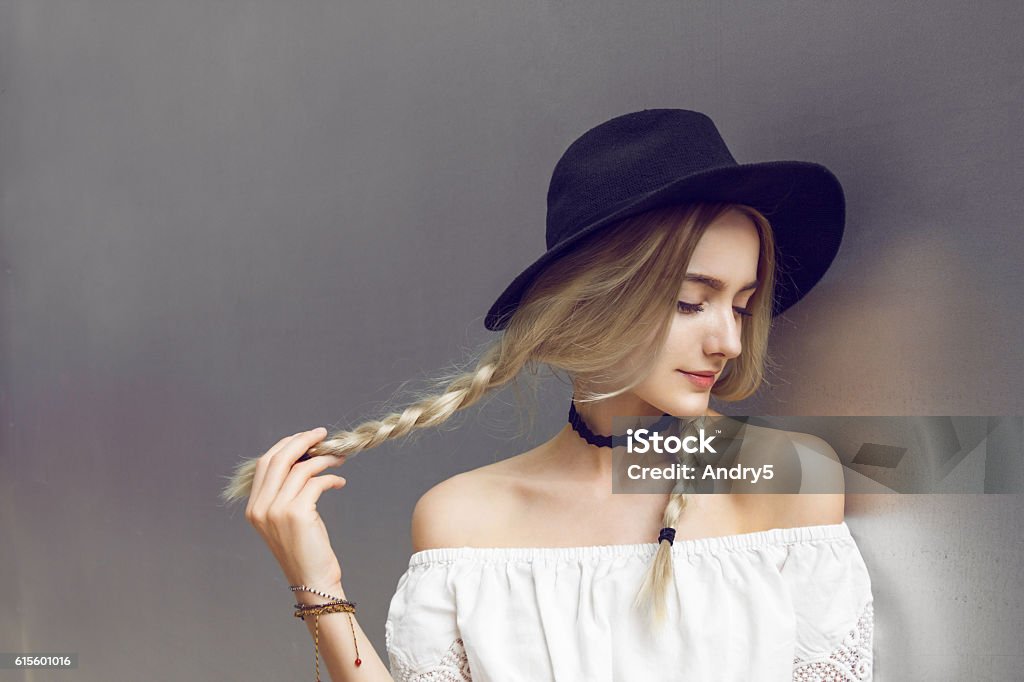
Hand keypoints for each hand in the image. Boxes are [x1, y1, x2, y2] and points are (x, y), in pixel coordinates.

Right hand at [245, 428, 347, 591]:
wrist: (313, 582)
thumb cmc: (305, 550)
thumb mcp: (287, 519)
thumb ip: (286, 491)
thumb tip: (304, 457)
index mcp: (254, 508)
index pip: (265, 463)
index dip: (287, 445)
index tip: (306, 438)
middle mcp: (260, 508)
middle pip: (279, 458)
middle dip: (303, 441)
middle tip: (323, 435)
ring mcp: (276, 511)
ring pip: (300, 468)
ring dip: (323, 459)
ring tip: (339, 460)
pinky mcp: (297, 514)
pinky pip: (316, 482)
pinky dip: (330, 477)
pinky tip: (339, 482)